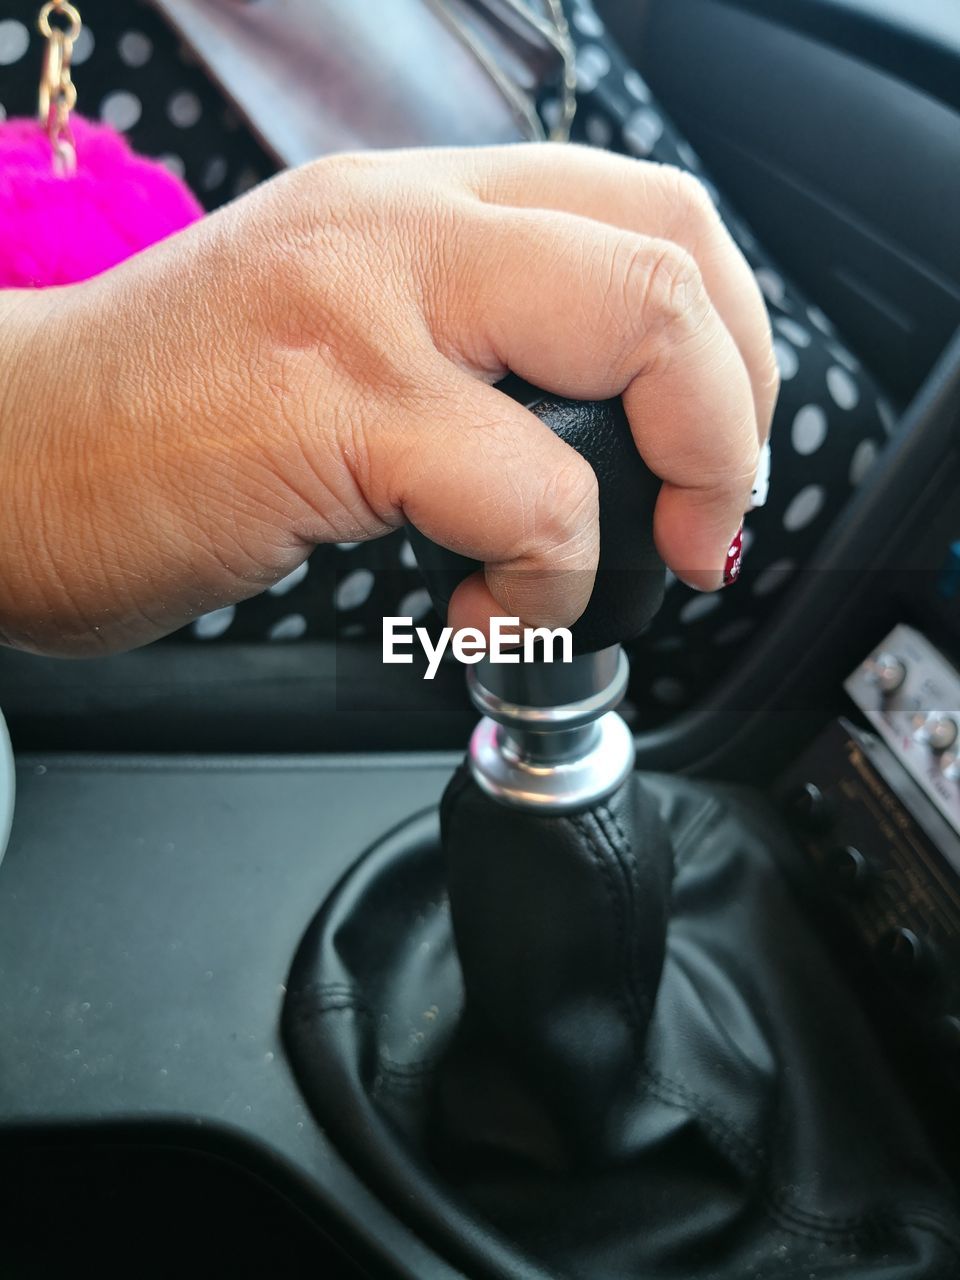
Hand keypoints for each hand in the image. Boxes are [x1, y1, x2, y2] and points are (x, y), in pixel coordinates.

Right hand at [0, 143, 776, 655]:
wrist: (3, 453)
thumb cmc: (167, 421)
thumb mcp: (347, 336)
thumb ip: (472, 352)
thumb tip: (605, 435)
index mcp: (421, 204)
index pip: (655, 212)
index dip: (731, 342)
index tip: (716, 450)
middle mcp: (406, 223)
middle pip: (674, 257)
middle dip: (734, 416)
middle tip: (707, 521)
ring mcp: (369, 306)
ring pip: (634, 343)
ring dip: (675, 490)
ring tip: (609, 576)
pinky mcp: (330, 412)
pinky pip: (530, 496)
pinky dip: (550, 581)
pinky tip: (486, 614)